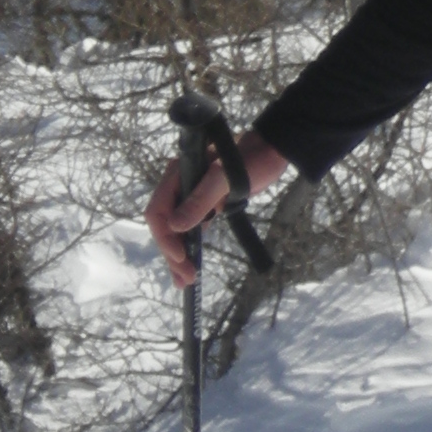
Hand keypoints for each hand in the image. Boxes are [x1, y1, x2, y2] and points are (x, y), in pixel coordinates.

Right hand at [145, 128, 290, 287]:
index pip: (158, 210)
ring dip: (178, 254)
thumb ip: (201, 199)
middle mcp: (179, 185)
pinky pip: (191, 228)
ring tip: (184, 280)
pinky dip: (189, 245)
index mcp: (177, 175)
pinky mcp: (205, 204)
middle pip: (165, 224)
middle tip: (185, 278)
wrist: (273, 151)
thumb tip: (175, 227)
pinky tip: (190, 264)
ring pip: (176, 229)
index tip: (180, 257)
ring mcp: (190, 195)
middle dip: (172, 252)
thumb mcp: (227, 178)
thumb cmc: (251, 159)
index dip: (165, 236)